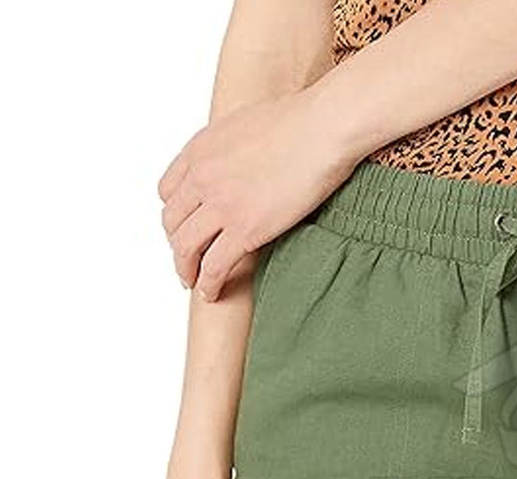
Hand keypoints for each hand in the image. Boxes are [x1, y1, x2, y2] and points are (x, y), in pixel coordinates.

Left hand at [158, 89, 356, 300]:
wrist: (321, 129)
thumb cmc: (301, 121)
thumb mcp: (248, 123)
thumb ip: (234, 146)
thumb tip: (244, 160)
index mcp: (200, 150)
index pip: (168, 190)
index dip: (175, 214)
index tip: (185, 226)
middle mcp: (202, 177)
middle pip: (172, 222)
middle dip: (177, 244)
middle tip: (186, 260)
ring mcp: (221, 205)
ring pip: (185, 247)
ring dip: (186, 269)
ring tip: (193, 282)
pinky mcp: (245, 229)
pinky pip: (214, 266)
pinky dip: (208, 284)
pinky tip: (211, 293)